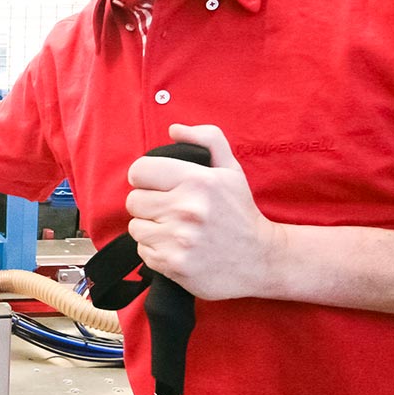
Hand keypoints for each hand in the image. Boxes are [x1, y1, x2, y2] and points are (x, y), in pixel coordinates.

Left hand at [126, 124, 281, 300]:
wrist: (260, 259)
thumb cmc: (241, 213)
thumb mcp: (231, 170)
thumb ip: (207, 139)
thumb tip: (175, 129)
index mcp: (198, 181)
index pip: (140, 171)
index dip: (145, 177)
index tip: (156, 185)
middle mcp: (186, 209)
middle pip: (134, 200)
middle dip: (148, 204)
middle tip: (169, 209)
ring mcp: (178, 239)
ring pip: (136, 227)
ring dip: (151, 228)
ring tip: (175, 229)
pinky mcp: (173, 265)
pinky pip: (143, 251)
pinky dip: (156, 250)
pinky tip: (177, 247)